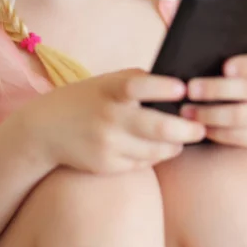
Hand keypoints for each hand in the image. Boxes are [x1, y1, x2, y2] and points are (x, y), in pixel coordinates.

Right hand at [21, 69, 205, 174]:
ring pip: (157, 150)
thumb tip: (181, 86)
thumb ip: (137, 82)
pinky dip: (154, 155)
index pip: (138, 86)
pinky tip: (153, 146)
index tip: (184, 88)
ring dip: (175, 144)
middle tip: (201, 126)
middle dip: (188, 129)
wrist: (45, 129)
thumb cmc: (85, 99)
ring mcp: (108, 144)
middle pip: (158, 128)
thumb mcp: (106, 81)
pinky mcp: (107, 165)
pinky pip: (143, 163)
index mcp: (109, 90)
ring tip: (182, 137)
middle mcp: (109, 118)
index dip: (163, 87)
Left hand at [181, 52, 246, 157]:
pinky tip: (201, 127)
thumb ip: (224, 48)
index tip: (226, 67)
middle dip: (216, 89)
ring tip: (186, 111)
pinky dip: (218, 132)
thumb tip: (177, 18)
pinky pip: (241, 137)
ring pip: (241, 115)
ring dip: (209, 114)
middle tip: (191, 89)